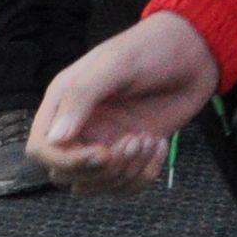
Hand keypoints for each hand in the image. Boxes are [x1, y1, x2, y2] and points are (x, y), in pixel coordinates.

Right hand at [30, 12, 220, 189]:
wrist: (195, 52)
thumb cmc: (152, 49)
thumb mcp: (115, 65)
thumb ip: (81, 97)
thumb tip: (54, 139)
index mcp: (63, 104)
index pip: (41, 150)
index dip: (67, 161)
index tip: (103, 153)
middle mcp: (79, 127)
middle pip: (66, 175)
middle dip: (103, 169)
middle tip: (134, 139)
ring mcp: (105, 142)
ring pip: (96, 185)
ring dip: (127, 172)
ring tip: (148, 138)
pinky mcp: (131, 153)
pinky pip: (125, 186)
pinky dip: (145, 174)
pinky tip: (159, 145)